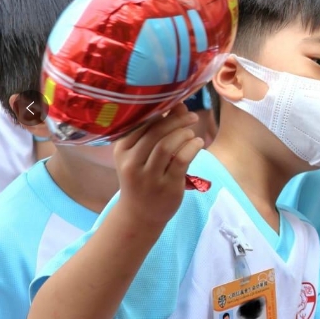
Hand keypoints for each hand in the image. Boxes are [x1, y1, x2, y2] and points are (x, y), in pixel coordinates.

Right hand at [113, 104, 203, 225]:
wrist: (140, 214)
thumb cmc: (142, 177)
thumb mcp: (141, 154)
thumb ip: (157, 130)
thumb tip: (178, 105)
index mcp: (121, 150)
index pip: (141, 123)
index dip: (161, 111)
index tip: (177, 105)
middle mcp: (131, 162)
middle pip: (155, 132)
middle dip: (177, 120)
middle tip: (192, 117)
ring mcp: (148, 177)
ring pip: (167, 145)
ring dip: (184, 133)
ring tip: (192, 132)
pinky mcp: (166, 186)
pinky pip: (181, 160)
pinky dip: (192, 147)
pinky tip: (198, 143)